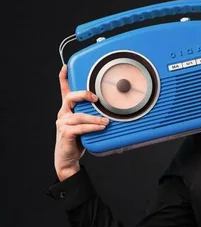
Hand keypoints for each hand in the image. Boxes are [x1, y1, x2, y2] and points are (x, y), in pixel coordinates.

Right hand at [54, 65, 108, 180]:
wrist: (68, 159)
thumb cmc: (78, 140)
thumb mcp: (86, 125)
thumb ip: (94, 116)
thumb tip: (112, 112)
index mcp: (68, 109)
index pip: (64, 91)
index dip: (64, 78)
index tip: (66, 67)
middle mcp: (63, 114)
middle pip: (70, 98)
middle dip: (83, 94)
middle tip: (96, 97)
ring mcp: (62, 123)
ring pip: (79, 116)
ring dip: (94, 118)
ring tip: (106, 121)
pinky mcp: (65, 133)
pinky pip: (80, 128)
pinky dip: (92, 127)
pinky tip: (100, 128)